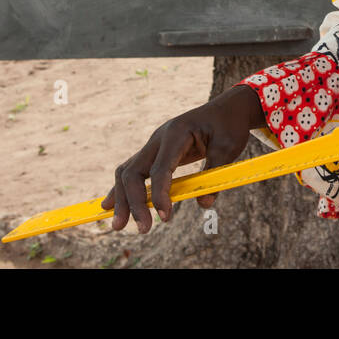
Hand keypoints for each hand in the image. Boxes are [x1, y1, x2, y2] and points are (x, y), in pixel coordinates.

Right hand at [101, 83, 263, 232]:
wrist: (227, 109)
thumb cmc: (229, 125)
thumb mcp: (229, 147)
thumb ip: (215, 172)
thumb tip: (204, 204)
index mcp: (176, 133)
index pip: (160, 169)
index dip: (160, 195)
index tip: (166, 218)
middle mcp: (158, 138)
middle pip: (134, 172)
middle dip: (133, 202)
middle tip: (143, 229)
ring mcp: (153, 145)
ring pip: (127, 172)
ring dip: (122, 199)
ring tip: (118, 225)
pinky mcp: (154, 153)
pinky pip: (132, 171)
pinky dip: (122, 189)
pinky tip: (109, 206)